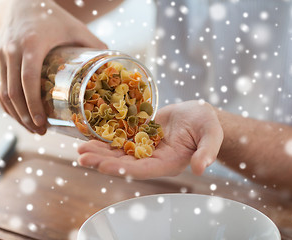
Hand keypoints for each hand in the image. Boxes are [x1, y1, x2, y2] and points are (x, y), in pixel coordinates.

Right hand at [0, 0, 106, 133]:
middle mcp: (11, 51)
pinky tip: (17, 115)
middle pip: (14, 92)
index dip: (33, 105)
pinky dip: (5, 104)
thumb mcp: (75, 28)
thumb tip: (113, 66)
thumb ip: (94, 45)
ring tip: (31, 128)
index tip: (42, 123)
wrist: (21, 2)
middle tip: (40, 132)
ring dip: (15, 114)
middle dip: (26, 117)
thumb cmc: (52, 16)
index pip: (28, 81)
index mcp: (31, 45)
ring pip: (3, 92)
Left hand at [77, 100, 223, 178]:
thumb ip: (207, 152)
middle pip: (125, 162)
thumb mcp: (211, 136)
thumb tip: (201, 168)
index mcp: (169, 162)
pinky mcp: (141, 135)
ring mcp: (146, 147)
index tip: (103, 166)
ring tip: (80, 149)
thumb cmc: (208, 125)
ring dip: (100, 150)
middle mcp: (154, 158)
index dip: (123, 168)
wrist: (200, 116)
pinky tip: (91, 135)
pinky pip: (122, 137)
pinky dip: (107, 137)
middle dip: (103, 160)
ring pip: (119, 151)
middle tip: (81, 157)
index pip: (143, 169)